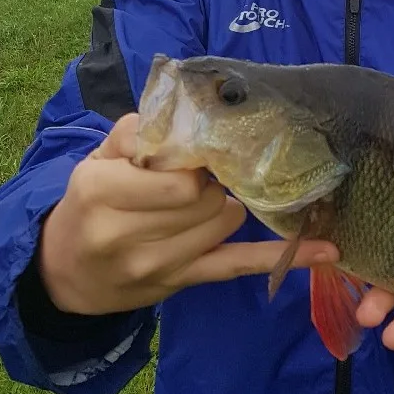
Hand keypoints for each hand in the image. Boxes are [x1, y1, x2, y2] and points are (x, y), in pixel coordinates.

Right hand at [39, 113, 338, 314]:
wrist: (68, 272)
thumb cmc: (86, 206)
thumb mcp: (95, 160)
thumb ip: (135, 133)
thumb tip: (188, 113)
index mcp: (102, 191)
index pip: (180, 175)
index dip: (196, 162)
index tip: (193, 157)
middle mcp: (129, 234)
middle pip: (209, 199)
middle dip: (212, 183)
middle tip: (201, 178)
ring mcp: (161, 264)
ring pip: (228, 223)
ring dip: (227, 206)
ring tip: (206, 201)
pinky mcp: (185, 281)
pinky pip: (242, 266)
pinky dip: (286, 258)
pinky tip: (326, 251)